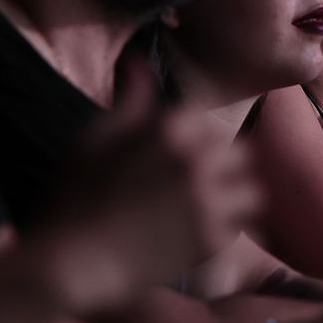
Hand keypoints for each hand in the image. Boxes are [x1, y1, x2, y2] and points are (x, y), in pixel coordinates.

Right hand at [31, 63, 257, 315]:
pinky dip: (226, 229)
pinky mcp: (210, 239)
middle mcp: (195, 158)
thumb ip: (130, 100)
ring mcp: (207, 199)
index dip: (194, 140)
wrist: (69, 262)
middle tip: (196, 186)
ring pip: (253, 190)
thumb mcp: (97, 138)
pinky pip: (241, 227)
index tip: (175, 160)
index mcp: (169, 127)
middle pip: (240, 153)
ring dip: (236, 197)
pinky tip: (199, 234)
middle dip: (222, 167)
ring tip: (210, 209)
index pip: (209, 122)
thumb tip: (140, 60)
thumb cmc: (76, 196)